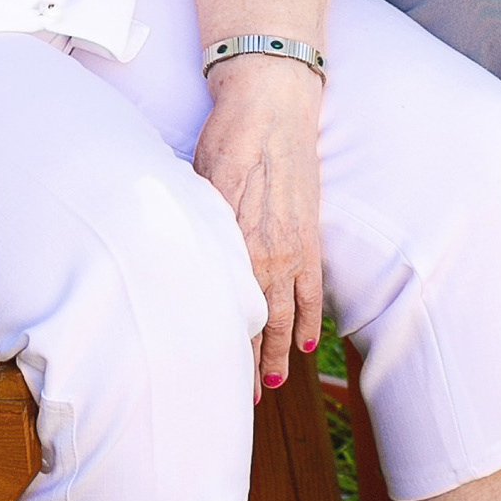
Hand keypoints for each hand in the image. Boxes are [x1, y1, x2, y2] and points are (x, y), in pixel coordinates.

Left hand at [193, 60, 324, 394]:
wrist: (275, 100)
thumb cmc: (230, 134)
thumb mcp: (202, 178)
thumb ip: (200, 225)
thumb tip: (186, 265)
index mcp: (241, 242)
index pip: (230, 309)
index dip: (223, 347)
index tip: (212, 380)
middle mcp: (271, 251)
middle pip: (259, 320)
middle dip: (250, 363)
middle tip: (243, 401)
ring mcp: (295, 244)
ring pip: (288, 311)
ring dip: (279, 349)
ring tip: (273, 384)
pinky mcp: (310, 232)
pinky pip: (314, 286)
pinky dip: (311, 315)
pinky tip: (306, 342)